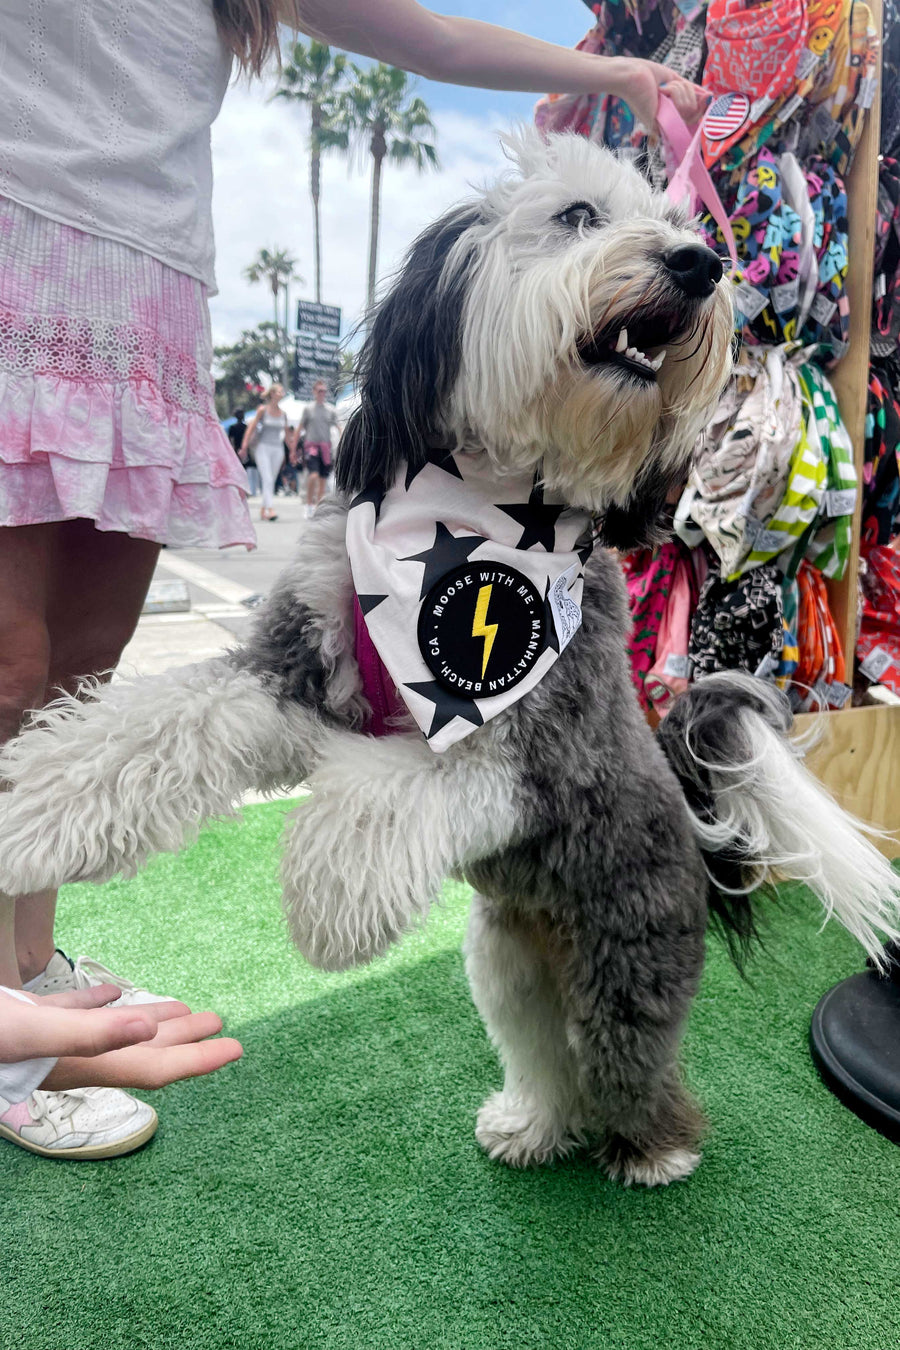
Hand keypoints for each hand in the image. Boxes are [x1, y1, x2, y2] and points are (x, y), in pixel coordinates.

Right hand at [0, 987, 242, 1089]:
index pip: (152, 1068)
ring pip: (109, 1031)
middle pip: (140, 1052)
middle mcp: (68, 1057)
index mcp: (78, 1064)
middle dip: (184, 1041)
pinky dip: (95, 1005)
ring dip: (146, 1022)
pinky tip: (109, 992)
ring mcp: (44, 1039)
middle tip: (223, 1025)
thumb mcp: (28, 1030)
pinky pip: (69, 1013)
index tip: (237, 1048)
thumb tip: (144, 1029)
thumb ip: (86, 1033)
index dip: (197, 1059)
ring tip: (183, 1011)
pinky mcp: (21, 1020)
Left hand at [615, 58, 708, 132]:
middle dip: (689, 91)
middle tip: (673, 84)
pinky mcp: (661, 125)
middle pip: (695, 111)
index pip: (694, 115)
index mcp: (670, 112)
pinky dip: (675, 93)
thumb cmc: (646, 74)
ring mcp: (665, 125)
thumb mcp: (673, 80)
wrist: (632, 75)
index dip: (702, 104)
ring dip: (679, 89)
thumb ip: (689, 89)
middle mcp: (668, 121)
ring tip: (662, 87)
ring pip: (690, 108)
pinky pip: (682, 109)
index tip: (706, 95)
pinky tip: (662, 91)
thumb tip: (709, 96)